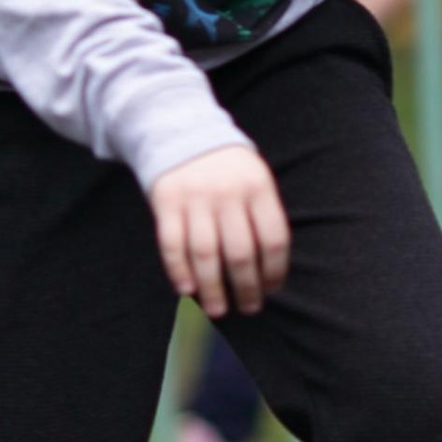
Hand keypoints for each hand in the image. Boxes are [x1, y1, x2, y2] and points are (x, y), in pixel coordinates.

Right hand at [150, 143, 288, 320]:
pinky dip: (178, 271)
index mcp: (257, 186)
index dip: (275, 271)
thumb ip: (262, 218)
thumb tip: (269, 275)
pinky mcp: (166, 201)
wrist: (182, 131)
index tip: (272, 289)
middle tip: (248, 308)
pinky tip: (187, 290)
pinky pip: (172, 244)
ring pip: (205, 254)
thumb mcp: (255, 179)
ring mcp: (195, 196)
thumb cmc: (228, 169)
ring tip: (218, 310)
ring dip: (212, 288)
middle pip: (240, 253)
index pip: (273, 239)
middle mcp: (227, 192)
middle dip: (246, 288)